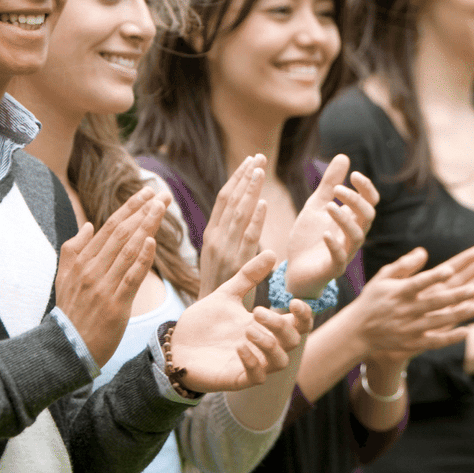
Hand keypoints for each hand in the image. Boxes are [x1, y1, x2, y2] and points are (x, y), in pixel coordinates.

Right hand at [56, 187, 167, 365]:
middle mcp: (92, 270)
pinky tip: (152, 242)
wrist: (66, 349)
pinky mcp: (115, 305)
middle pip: (122, 233)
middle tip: (162, 195)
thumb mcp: (63, 278)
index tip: (147, 193)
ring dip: (147, 227)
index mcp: (82, 261)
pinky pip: (130, 278)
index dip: (129, 208)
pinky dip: (141, 259)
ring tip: (162, 208)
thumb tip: (89, 224)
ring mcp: (103, 286)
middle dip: (144, 211)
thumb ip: (73, 249)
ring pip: (128, 250)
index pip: (110, 227)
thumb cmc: (70, 312)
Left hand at [172, 251, 312, 392]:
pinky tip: (238, 347)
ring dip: (269, 344)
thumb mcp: (226, 294)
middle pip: (294, 341)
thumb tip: (272, 252)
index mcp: (265, 326)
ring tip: (248, 329)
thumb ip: (249, 276)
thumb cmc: (203, 322)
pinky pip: (257, 376)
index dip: (304, 315)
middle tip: (257, 312)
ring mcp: (252, 364)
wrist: (175, 344)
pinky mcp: (236, 379)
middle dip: (280, 325)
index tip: (294, 301)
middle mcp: (263, 346)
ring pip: (281, 361)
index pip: (299, 325)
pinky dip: (252, 361)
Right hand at [198, 154, 266, 296]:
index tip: (249, 161)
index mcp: (211, 234)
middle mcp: (215, 239)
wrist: (212, 316)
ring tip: (260, 170)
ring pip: (238, 214)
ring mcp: (224, 251)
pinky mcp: (236, 265)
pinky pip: (247, 238)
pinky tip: (263, 203)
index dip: (237, 178)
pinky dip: (254, 220)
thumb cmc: (221, 286)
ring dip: (250, 190)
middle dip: (245, 177)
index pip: (224, 199)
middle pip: (231, 201)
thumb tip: (246, 212)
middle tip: (259, 157)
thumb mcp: (221, 256)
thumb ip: (230, 235)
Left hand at [286, 154, 379, 297]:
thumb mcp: (316, 205)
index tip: (354, 175)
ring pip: (356, 236)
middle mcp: (352, 235)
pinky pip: (340, 258)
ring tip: (329, 206)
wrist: (294, 270)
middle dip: (356, 201)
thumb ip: (329, 183)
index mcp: (351, 220)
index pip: (369, 202)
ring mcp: (345, 253)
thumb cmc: (308, 238)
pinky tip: (325, 234)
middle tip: (338, 189)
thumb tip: (344, 156)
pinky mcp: (333, 269)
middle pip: (367, 216)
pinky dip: (334, 245)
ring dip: (345, 220)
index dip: (366, 189)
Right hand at [355, 246, 473, 363]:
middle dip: (455, 296)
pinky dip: (450, 338)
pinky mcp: (412, 343)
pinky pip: (434, 341)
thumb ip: (404, 265)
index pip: (417, 283)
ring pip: (437, 322)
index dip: (434, 277)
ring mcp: (409, 328)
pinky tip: (466, 330)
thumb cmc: (373, 299)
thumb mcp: (383, 278)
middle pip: (433, 303)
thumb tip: (424, 251)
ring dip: (457, 315)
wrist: (357, 331)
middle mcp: (404, 311)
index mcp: (397, 292)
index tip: (450, 269)